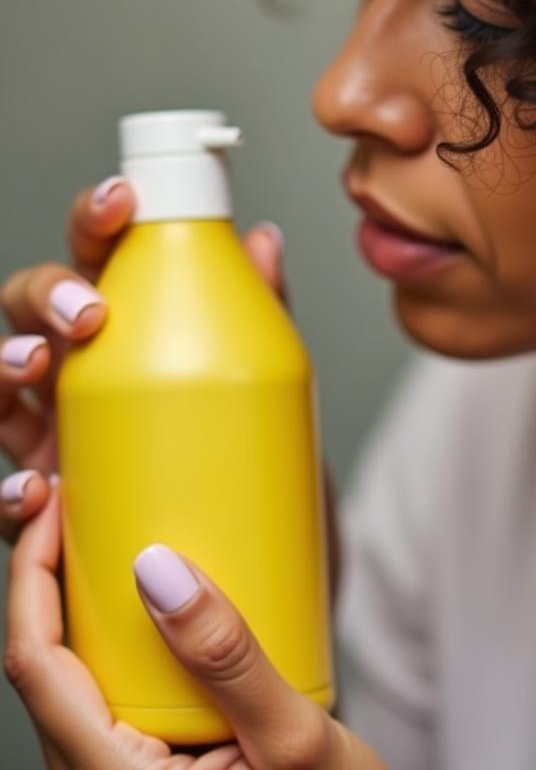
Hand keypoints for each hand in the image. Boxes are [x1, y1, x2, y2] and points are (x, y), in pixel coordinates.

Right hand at [0, 179, 338, 610]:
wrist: (271, 570)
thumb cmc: (258, 466)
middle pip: (29, 315)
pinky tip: (35, 490)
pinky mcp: (61, 517)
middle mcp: (83, 380)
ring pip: (3, 394)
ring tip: (38, 370)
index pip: (99, 261)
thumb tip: (264, 237)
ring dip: (2, 370)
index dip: (96, 222)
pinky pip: (11, 499)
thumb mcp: (266, 390)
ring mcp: (63, 443)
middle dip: (44, 295)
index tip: (123, 201)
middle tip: (90, 312)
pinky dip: (9, 492)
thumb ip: (260, 317)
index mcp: (130, 335)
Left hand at [4, 481, 384, 768]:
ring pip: (73, 676)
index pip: (36, 669)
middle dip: (47, 576)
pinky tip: (148, 596)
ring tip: (106, 533)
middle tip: (80, 501)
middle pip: (42, 666)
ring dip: (78, 601)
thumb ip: (227, 660)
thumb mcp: (294, 743)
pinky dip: (117, 630)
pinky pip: (111, 687)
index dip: (33, 577)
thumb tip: (158, 570)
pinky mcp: (149, 761)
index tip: (59, 507)